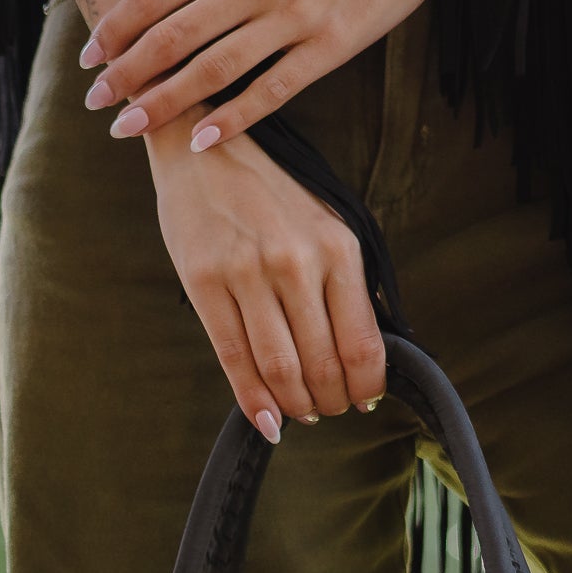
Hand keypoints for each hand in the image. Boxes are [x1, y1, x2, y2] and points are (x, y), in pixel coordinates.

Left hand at [80, 0, 467, 153]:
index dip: (117, 28)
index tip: (91, 55)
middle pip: (172, 36)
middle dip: (126, 73)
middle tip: (96, 101)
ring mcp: (292, 17)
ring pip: (212, 69)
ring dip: (163, 102)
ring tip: (128, 127)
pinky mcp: (328, 47)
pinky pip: (271, 91)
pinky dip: (232, 119)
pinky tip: (201, 141)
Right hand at [146, 126, 387, 436]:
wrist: (205, 150)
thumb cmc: (270, 194)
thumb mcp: (326, 224)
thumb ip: (347, 282)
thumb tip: (365, 352)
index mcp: (337, 248)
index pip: (362, 343)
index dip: (366, 387)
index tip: (364, 402)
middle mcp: (296, 262)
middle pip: (322, 364)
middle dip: (330, 402)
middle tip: (328, 411)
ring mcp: (247, 274)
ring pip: (280, 369)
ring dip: (295, 406)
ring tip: (300, 412)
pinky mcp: (205, 283)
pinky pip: (234, 359)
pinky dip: (254, 402)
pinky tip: (268, 422)